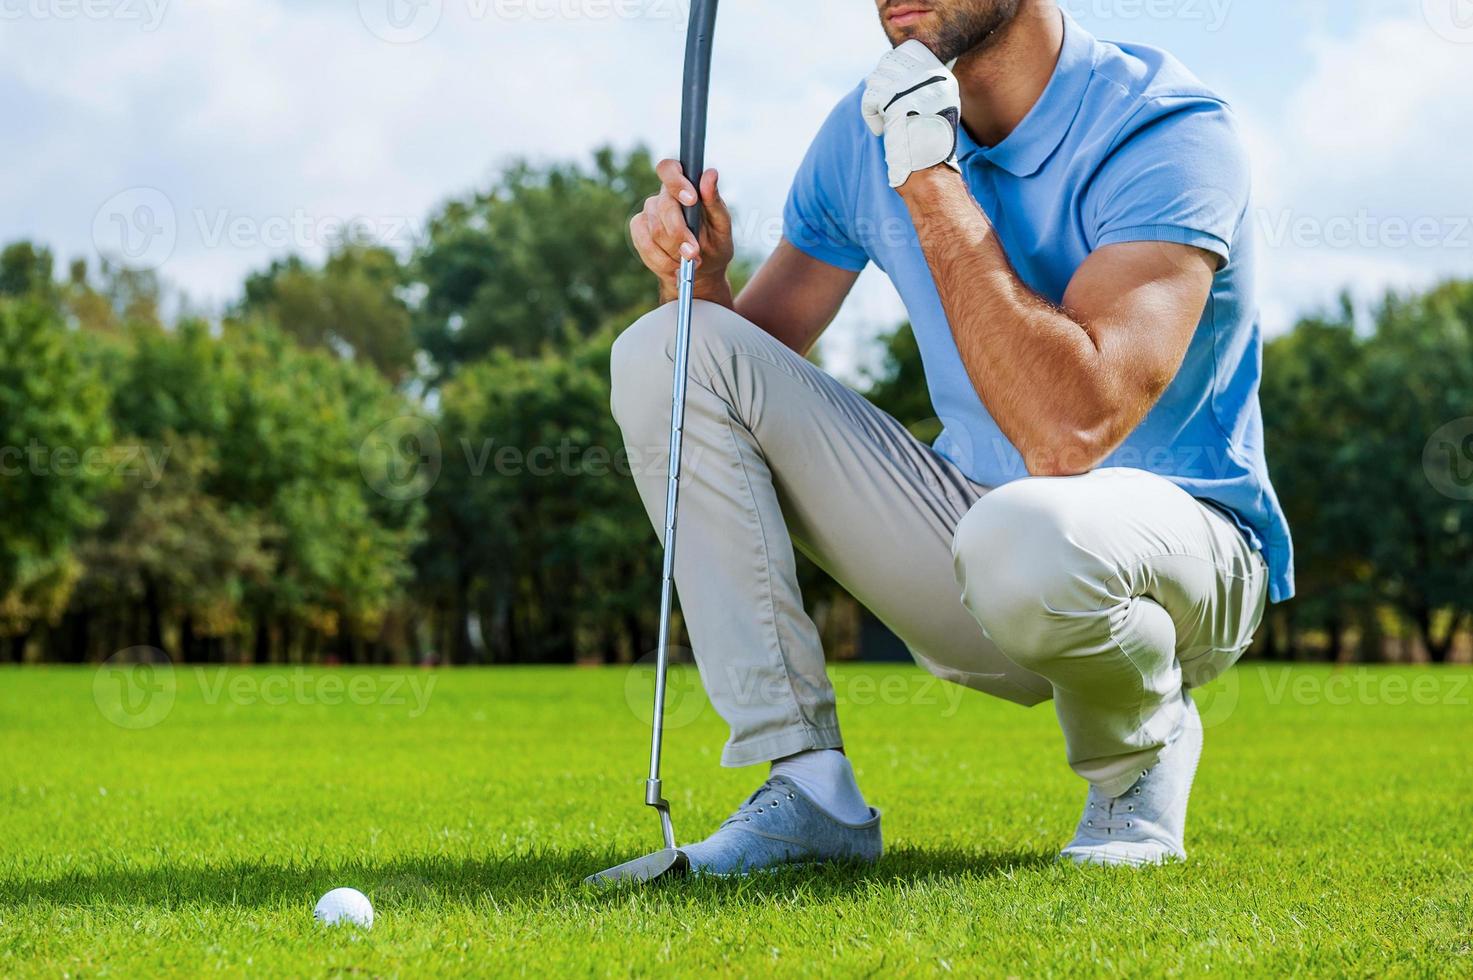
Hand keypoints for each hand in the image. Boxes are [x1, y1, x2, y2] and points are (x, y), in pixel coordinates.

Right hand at [630, 160, 735, 304]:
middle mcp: (663, 196)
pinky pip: (645, 246)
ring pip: (655, 230)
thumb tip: (711, 173)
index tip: (691, 199)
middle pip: (664, 207)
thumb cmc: (715, 242)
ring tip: (691, 261)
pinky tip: (675, 267)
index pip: (668, 169)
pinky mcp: (638, 231)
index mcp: (684, 185)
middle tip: (693, 252)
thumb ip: (714, 201)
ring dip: (674, 251)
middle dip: (680, 233)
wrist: (703, 269)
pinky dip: (662, 261)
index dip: (676, 181)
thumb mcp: (722, 224)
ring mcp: (648, 213)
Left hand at [861, 40, 961, 188]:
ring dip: (875, 101)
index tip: (893, 92)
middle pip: (889, 61)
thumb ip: (922, 82)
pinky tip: (881, 129)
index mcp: (941, 75)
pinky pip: (869, 97)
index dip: (894, 66)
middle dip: (881, 83)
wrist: (928, 163)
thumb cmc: (930, 141)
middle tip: (886, 106)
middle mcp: (929, 75)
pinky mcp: (894, 97)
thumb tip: (892, 61)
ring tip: (886, 119)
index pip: (908, 49)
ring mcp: (911, 84)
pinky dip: (870, 115)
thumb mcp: (937, 105)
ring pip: (875, 78)